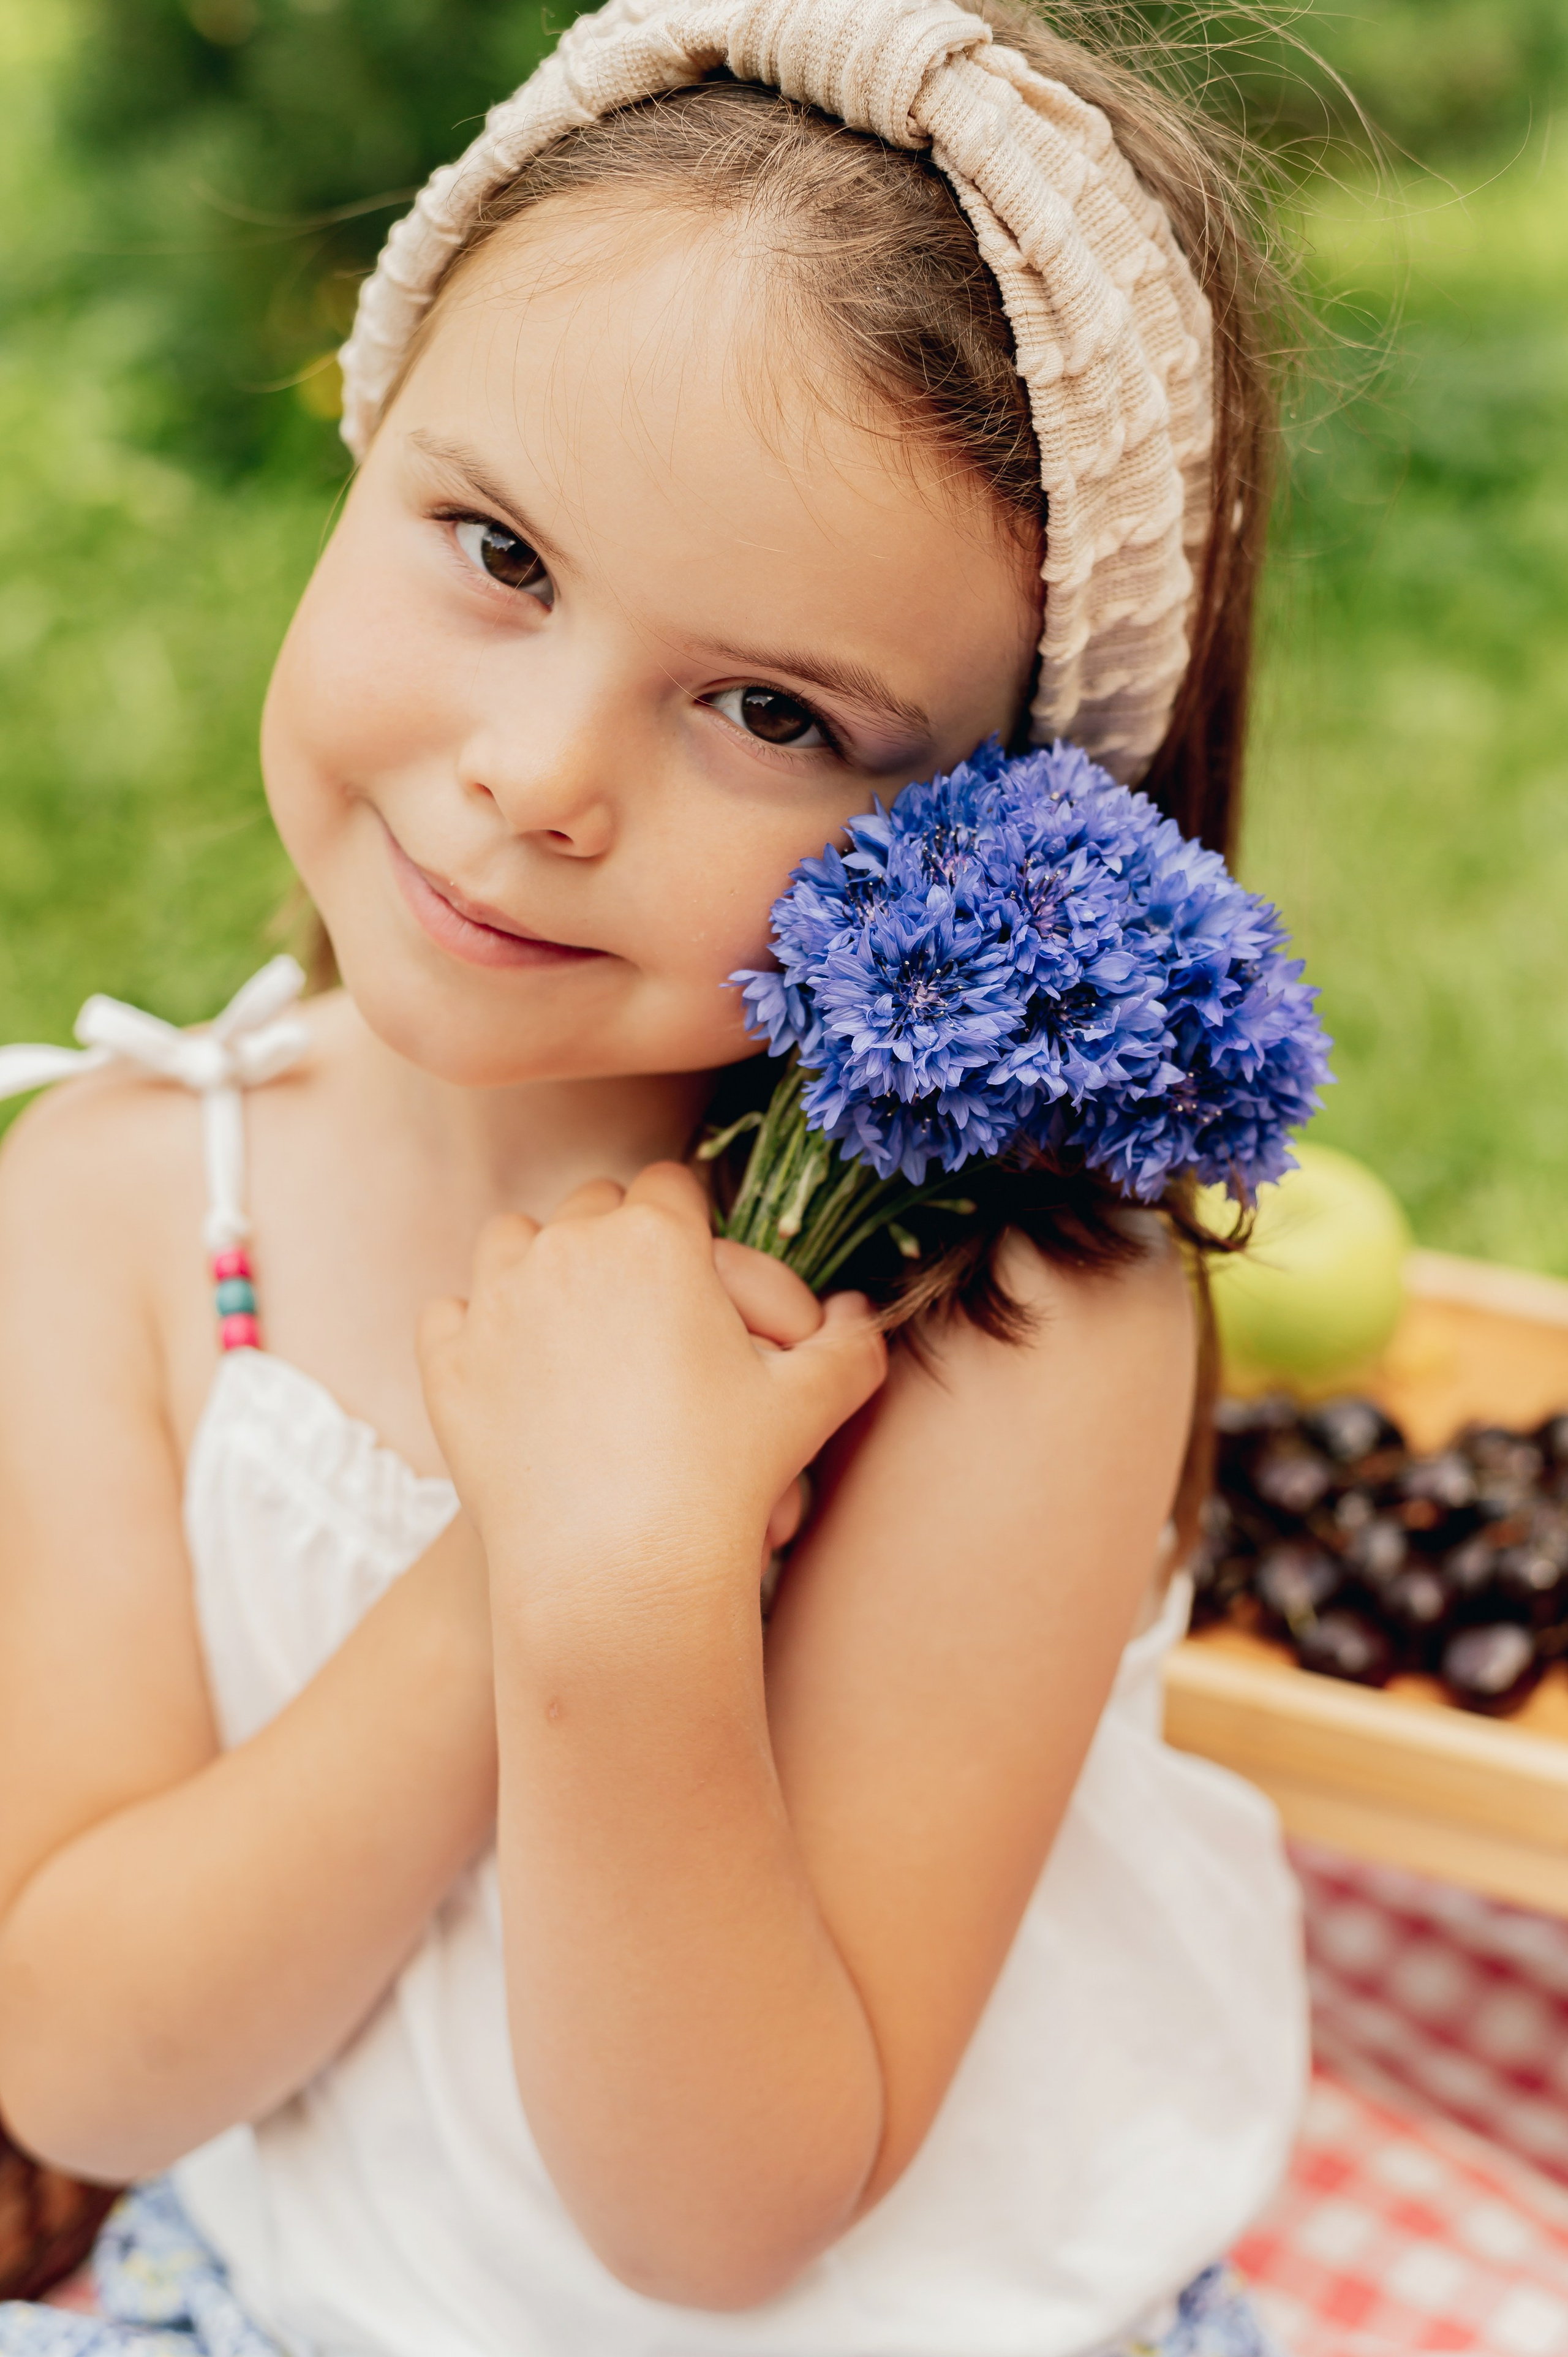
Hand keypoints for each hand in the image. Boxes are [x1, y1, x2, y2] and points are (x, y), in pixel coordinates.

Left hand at [418, 1165, 884, 1618]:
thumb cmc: (723, 1482)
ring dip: (539, 1267)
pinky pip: (448, 1313)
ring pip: (511, 1241)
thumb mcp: (811, 1405)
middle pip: (591, 1206)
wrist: (619, 1573)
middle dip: (616, 1239)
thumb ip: (851, 1343)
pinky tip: (507, 1367)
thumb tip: (862, 1307)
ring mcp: (496, 1302)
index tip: (693, 1259)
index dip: (687, 1220)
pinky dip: (473, 1331)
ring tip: (569, 1319)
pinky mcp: (447, 1361)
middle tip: (641, 1297)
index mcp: (657, 1238)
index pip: (671, 1187)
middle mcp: (569, 1249)